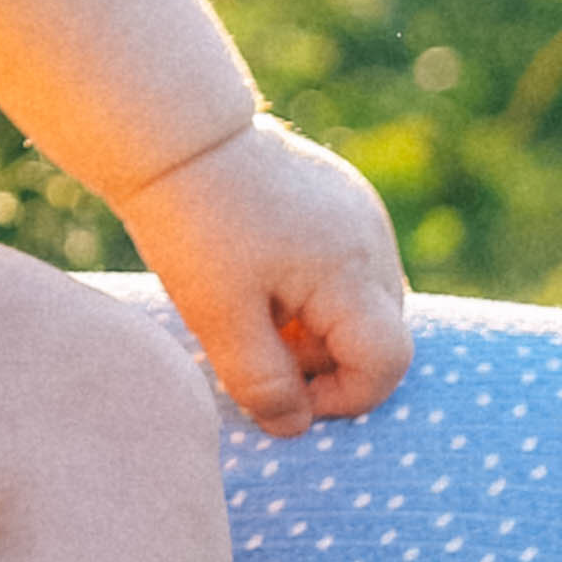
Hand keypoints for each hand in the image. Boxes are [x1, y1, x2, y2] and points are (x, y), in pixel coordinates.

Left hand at [117, 113, 411, 435]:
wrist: (174, 135)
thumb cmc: (194, 224)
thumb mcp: (219, 316)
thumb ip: (262, 381)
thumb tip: (294, 426)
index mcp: (352, 271)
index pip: (387, 363)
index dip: (341, 398)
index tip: (280, 393)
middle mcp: (372, 242)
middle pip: (377, 336)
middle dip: (323, 363)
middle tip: (256, 349)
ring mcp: (361, 214)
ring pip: (361, 303)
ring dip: (316, 328)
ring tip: (253, 311)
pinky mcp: (341, 196)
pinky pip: (345, 266)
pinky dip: (312, 290)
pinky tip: (258, 276)